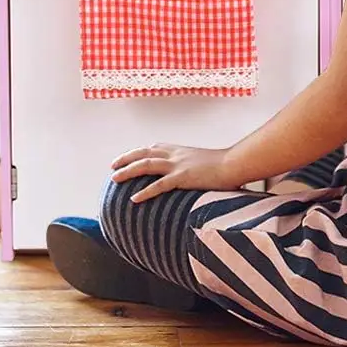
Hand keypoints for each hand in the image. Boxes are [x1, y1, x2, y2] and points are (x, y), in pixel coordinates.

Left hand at [110, 143, 239, 202]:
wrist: (234, 164)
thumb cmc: (223, 165)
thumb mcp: (201, 161)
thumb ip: (190, 165)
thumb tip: (187, 174)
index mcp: (179, 150)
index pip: (152, 147)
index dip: (137, 152)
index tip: (126, 157)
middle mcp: (175, 154)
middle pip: (144, 153)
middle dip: (126, 159)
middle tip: (112, 167)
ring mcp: (178, 165)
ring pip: (146, 165)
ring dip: (128, 171)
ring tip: (115, 179)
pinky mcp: (183, 177)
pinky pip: (160, 185)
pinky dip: (145, 191)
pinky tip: (134, 198)